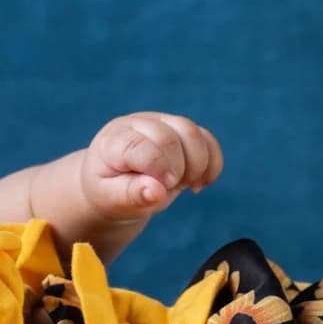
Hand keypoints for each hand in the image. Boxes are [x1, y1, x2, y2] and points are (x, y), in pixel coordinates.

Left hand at [78, 113, 222, 220]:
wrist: (115, 184)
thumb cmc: (110, 193)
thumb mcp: (111, 199)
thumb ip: (131, 195)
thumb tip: (157, 191)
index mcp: (113, 140)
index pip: (141, 145)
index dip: (158, 167)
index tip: (163, 189)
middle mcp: (137, 124)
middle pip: (169, 137)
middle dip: (177, 169)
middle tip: (169, 190)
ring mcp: (161, 123)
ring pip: (191, 132)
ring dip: (197, 165)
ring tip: (186, 186)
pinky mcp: (180, 131)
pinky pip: (206, 139)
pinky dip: (212, 163)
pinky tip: (201, 183)